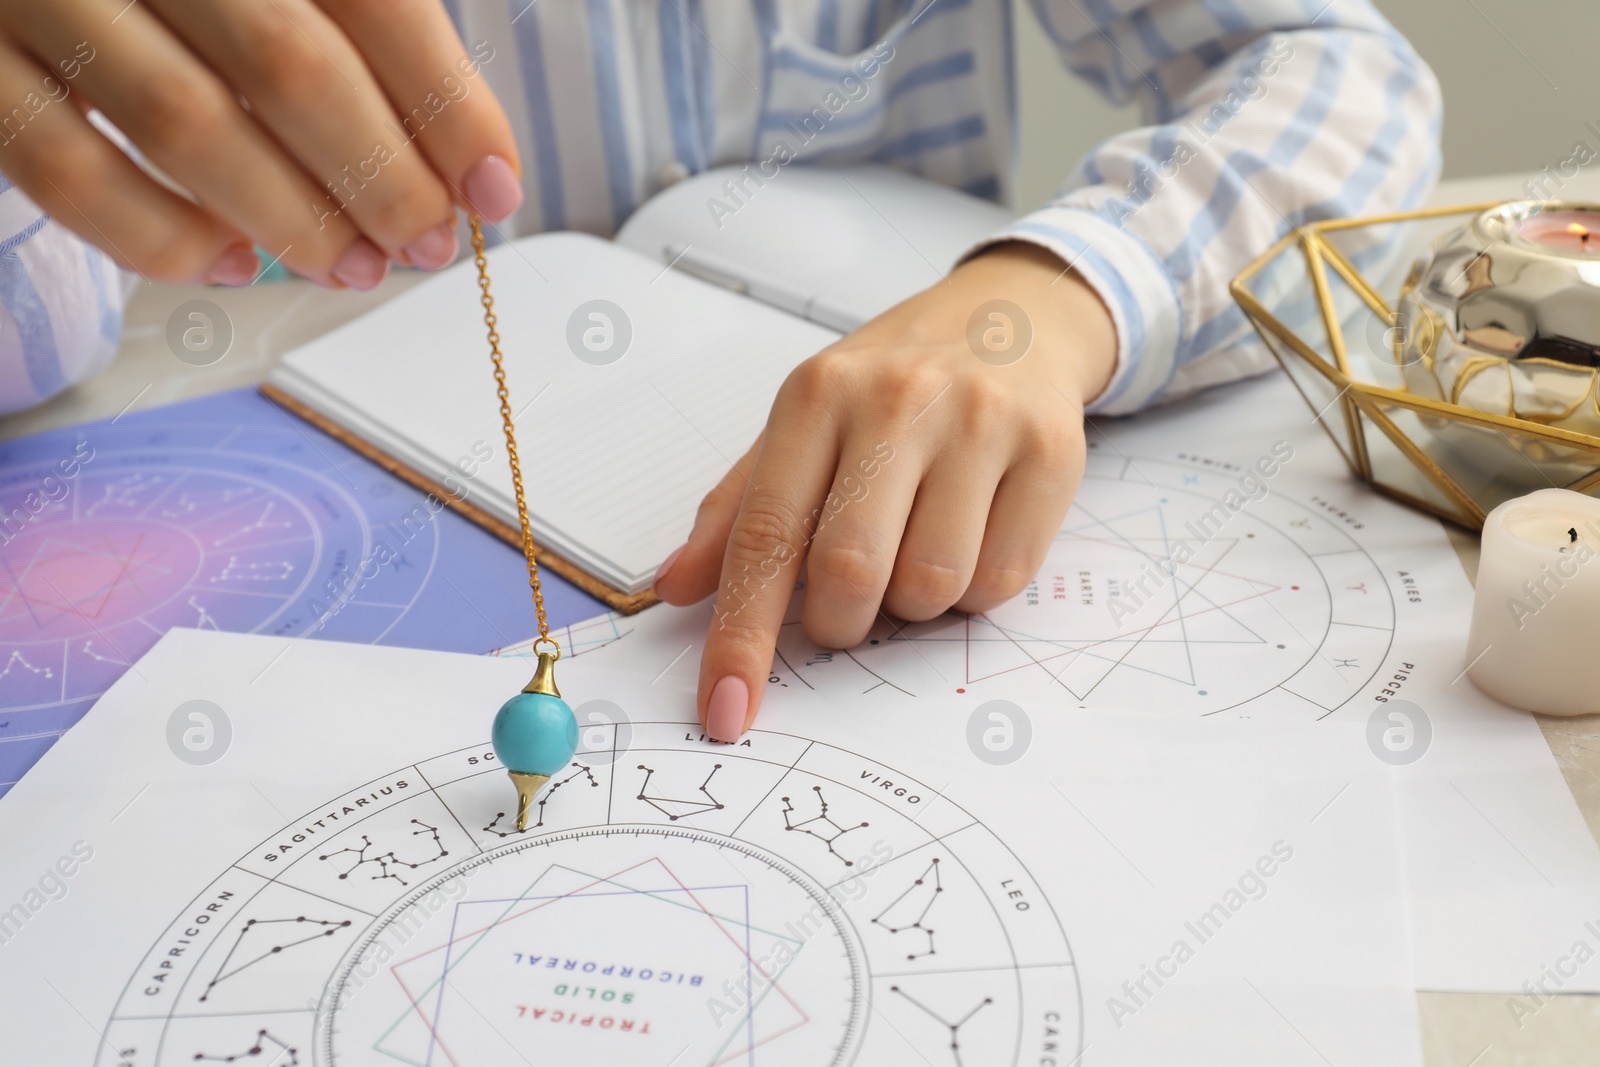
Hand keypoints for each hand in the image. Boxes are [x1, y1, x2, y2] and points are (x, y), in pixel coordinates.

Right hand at [0, 0, 520, 287]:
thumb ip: (351, 20)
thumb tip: (457, 153)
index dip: (446, 104)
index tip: (494, 187)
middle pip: (291, 66)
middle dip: (381, 178)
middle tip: (424, 241)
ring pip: (188, 126)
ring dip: (294, 220)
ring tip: (354, 265)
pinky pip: (68, 168)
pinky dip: (162, 237)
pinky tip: (232, 264)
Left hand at [652, 242, 1117, 740]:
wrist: (1014, 318)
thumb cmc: (891, 387)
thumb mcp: (803, 425)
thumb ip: (738, 508)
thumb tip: (675, 589)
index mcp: (816, 394)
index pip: (764, 535)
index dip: (742, 636)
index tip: (727, 711)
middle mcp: (898, 400)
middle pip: (851, 572)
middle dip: (841, 622)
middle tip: (849, 602)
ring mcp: (981, 424)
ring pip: (933, 587)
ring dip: (914, 605)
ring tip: (917, 548)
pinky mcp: (1052, 453)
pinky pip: (1002, 582)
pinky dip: (975, 590)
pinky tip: (971, 536)